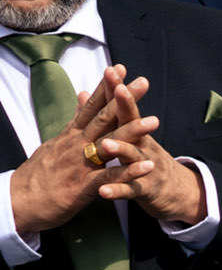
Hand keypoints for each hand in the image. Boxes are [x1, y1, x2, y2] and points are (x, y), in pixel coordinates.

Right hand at [8, 64, 157, 234]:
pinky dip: (129, 172)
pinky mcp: (84, 186)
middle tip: (143, 82)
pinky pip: (110, 178)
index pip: (91, 106)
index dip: (106, 87)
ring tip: (154, 121)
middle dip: (123, 100)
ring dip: (132, 132)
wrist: (18, 201)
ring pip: (109, 144)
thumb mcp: (55, 143)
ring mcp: (81, 164)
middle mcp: (76, 145)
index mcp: (71, 135)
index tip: (120, 68)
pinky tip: (148, 165)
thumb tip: (81, 98)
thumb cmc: (39, 174)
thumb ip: (73, 122)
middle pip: (103, 118)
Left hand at [95, 81, 204, 226]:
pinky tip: (103, 192)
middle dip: (126, 106)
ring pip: (133, 157)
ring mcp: (147, 167)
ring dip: (121, 149)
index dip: (119, 89)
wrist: (180, 193)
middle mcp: (144, 146)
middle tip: (119, 89)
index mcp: (137, 133)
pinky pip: (131, 190)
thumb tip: (87, 93)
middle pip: (134, 124)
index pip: (126, 107)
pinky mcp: (146, 190)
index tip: (111, 70)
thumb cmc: (147, 161)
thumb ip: (111, 117)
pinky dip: (118, 190)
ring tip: (107, 144)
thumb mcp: (133, 137)